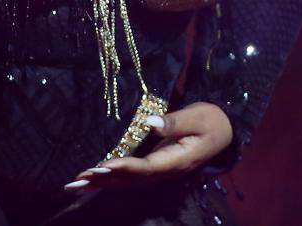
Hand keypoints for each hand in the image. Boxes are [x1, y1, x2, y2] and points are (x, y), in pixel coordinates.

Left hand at [66, 102, 232, 190]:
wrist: (224, 131)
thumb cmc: (211, 120)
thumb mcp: (198, 117)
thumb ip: (175, 121)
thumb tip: (151, 122)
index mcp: (177, 160)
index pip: (147, 167)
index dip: (124, 167)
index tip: (103, 165)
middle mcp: (166, 171)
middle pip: (132, 180)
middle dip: (105, 181)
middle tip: (79, 179)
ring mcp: (160, 172)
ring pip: (128, 182)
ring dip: (103, 184)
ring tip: (77, 183)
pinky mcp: (155, 167)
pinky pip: (130, 177)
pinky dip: (110, 180)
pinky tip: (93, 180)